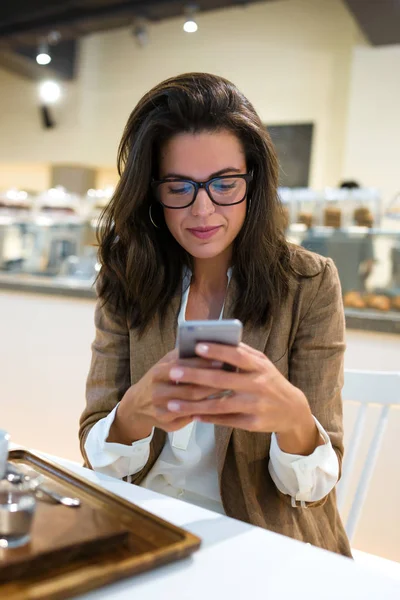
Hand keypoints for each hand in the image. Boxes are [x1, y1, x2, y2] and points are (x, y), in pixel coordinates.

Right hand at [108, 349, 221, 443]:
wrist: (137, 404)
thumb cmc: (159, 379)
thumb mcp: (165, 363)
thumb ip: (182, 355)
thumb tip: (208, 343)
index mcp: (158, 372)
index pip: (184, 367)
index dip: (204, 364)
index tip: (222, 360)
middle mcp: (158, 392)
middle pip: (191, 389)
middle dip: (213, 383)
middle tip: (232, 377)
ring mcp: (162, 409)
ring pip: (193, 404)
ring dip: (212, 397)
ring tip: (229, 389)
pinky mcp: (167, 423)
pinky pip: (191, 417)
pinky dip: (206, 410)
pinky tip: (219, 404)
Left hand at [164, 342, 320, 454]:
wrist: (292, 410)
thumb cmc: (269, 380)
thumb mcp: (262, 363)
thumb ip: (242, 352)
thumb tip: (215, 340)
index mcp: (259, 366)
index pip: (236, 356)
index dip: (217, 351)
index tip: (197, 346)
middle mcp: (258, 385)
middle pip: (221, 380)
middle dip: (195, 376)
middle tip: (173, 372)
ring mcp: (255, 406)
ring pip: (219, 405)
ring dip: (194, 405)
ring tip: (173, 403)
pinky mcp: (252, 424)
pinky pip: (225, 421)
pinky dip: (207, 418)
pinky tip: (192, 415)